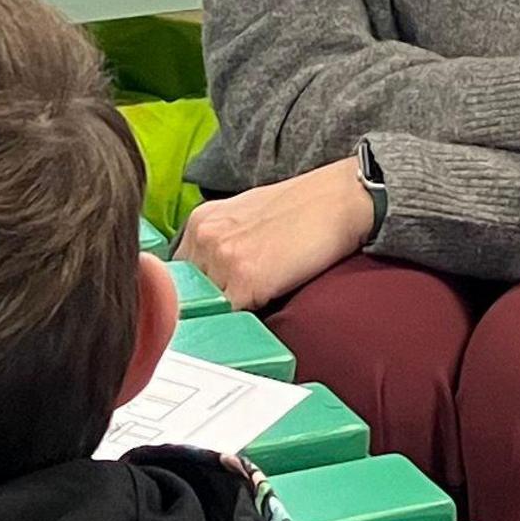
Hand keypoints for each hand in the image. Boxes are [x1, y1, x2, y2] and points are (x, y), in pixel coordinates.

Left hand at [180, 159, 374, 310]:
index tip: (215, 295)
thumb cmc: (303, 208)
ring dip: (227, 312)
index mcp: (201, 220)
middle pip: (188, 290)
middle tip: (240, 297)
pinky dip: (244, 320)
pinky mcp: (245, 281)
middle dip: (209, 300)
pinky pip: (230, 317)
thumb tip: (211, 276)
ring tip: (259, 296)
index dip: (198, 287)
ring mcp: (222, 259)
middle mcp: (205, 237)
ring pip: (208, 307)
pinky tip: (268, 302)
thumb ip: (221, 242)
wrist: (339, 200)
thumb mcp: (245, 216)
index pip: (180, 271)